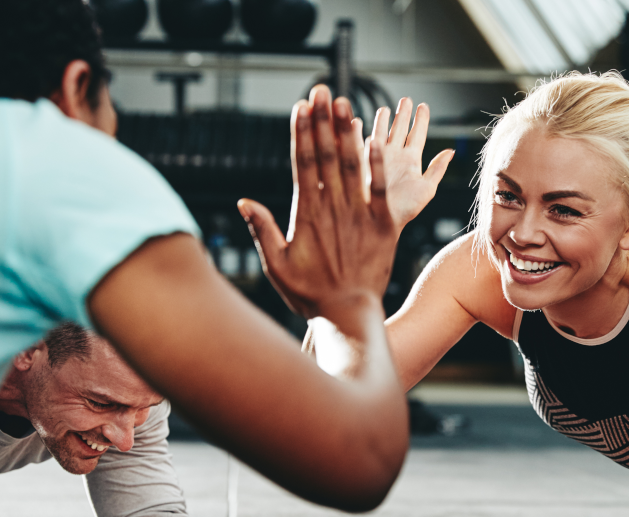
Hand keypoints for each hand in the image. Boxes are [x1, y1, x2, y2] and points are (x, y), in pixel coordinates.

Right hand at [238, 84, 394, 319]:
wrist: (348, 315)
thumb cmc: (309, 294)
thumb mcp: (277, 265)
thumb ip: (261, 231)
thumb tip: (244, 202)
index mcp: (306, 215)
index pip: (302, 164)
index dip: (301, 133)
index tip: (300, 107)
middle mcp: (333, 209)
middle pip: (326, 156)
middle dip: (323, 121)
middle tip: (321, 90)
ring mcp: (359, 215)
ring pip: (352, 165)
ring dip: (347, 132)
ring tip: (344, 103)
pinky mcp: (384, 225)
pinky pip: (381, 189)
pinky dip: (378, 165)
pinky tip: (376, 139)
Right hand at [368, 98, 452, 231]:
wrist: (379, 220)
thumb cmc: (404, 210)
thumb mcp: (426, 189)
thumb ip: (438, 169)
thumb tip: (451, 151)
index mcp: (410, 161)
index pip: (417, 135)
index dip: (421, 120)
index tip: (423, 106)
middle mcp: (393, 157)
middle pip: (399, 129)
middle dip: (403, 113)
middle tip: (406, 99)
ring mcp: (376, 157)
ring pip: (380, 131)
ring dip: (383, 119)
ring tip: (385, 107)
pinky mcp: (360, 160)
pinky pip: (359, 141)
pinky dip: (358, 130)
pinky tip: (358, 121)